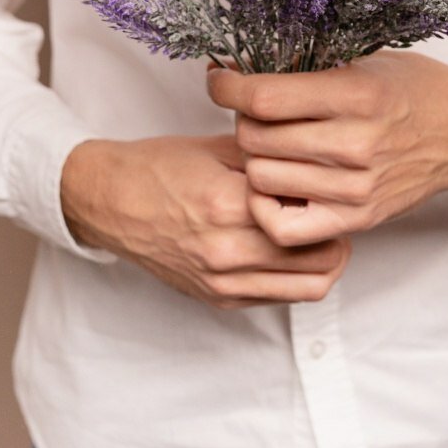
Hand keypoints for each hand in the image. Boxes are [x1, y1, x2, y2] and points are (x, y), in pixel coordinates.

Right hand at [59, 133, 351, 308]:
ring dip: (324, 261)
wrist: (109, 201)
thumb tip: (320, 168)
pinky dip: (295, 277)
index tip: (332, 184)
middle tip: (333, 210)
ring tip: (320, 233)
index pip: (312, 214)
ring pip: (309, 287)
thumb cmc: (161, 167)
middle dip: (338, 233)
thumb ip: (272, 160)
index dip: (331, 198)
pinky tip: (288, 249)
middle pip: (323, 258)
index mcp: (228, 204)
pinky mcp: (217, 298)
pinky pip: (278, 297)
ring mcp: (222, 281)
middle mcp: (226, 250)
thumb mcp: (220, 148)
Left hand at [206, 51, 447, 246]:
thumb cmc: (412, 89)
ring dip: (255, 158)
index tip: (220, 80)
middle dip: (242, 120)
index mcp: (356, 95)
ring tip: (269, 143)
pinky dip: (267, 206)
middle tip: (254, 111)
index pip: (263, 98)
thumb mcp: (363, 62)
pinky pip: (284, 226)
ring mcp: (355, 188)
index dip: (227, 88)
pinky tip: (275, 184)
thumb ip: (307, 70)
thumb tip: (240, 70)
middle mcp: (355, 144)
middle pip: (255, 139)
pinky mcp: (357, 219)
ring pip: (262, 178)